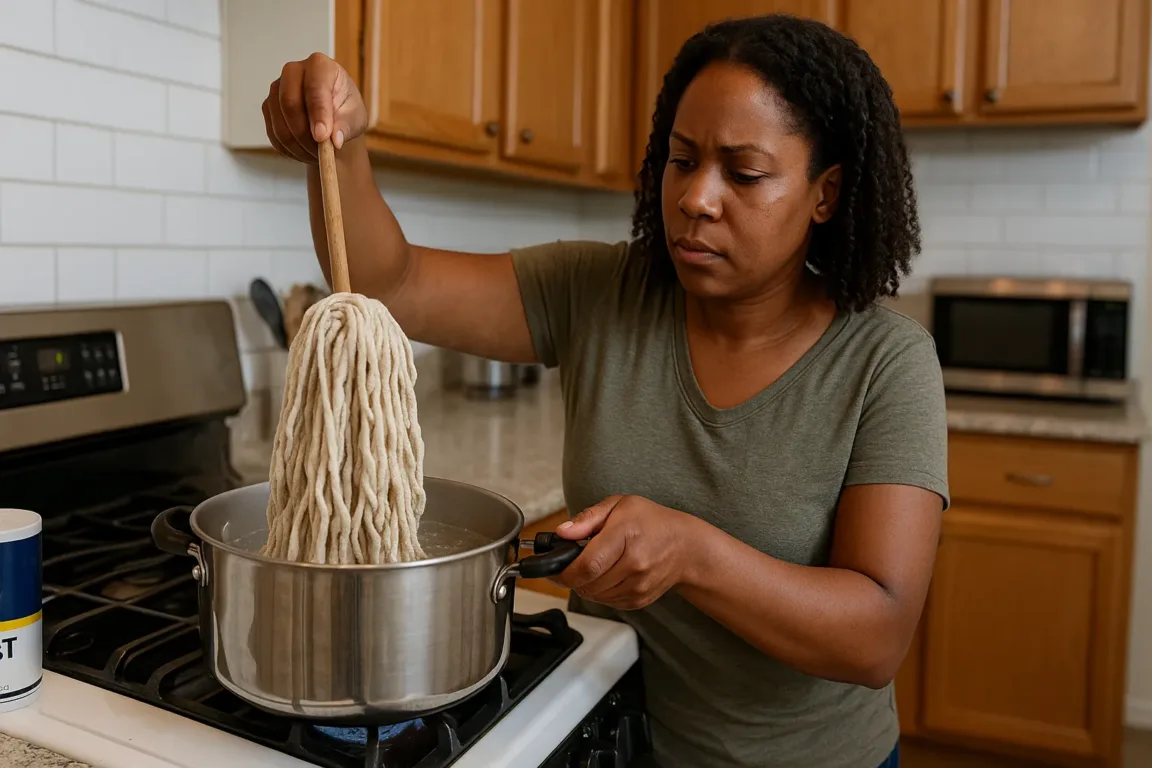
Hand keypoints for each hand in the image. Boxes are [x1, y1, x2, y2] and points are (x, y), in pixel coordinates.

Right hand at [262, 52, 367, 162]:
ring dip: (298, 146)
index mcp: (320, 65)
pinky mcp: (269, 107)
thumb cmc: (347, 111)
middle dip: (304, 133)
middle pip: (289, 102)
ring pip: (280, 123)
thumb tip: (334, 140)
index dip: (318, 113)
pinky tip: (306, 151)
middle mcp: (293, 71)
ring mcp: (277, 88)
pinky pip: (274, 134)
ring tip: (318, 155)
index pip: (314, 87)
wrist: (333, 117)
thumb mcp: (356, 118)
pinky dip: (290, 149)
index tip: (323, 136)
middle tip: (321, 153)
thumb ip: (346, 126)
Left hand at [553, 495, 695, 610]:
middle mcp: (635, 565)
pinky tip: (607, 575)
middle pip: (587, 584)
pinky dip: (599, 591)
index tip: (553, 567)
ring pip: (594, 596)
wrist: (685, 547)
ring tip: (594, 565)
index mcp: (626, 536)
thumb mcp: (619, 505)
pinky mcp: (638, 601)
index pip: (587, 565)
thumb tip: (562, 533)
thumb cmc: (652, 522)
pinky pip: (606, 602)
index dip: (563, 571)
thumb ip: (588, 518)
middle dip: (571, 577)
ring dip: (585, 584)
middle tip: (571, 563)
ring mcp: (638, 586)